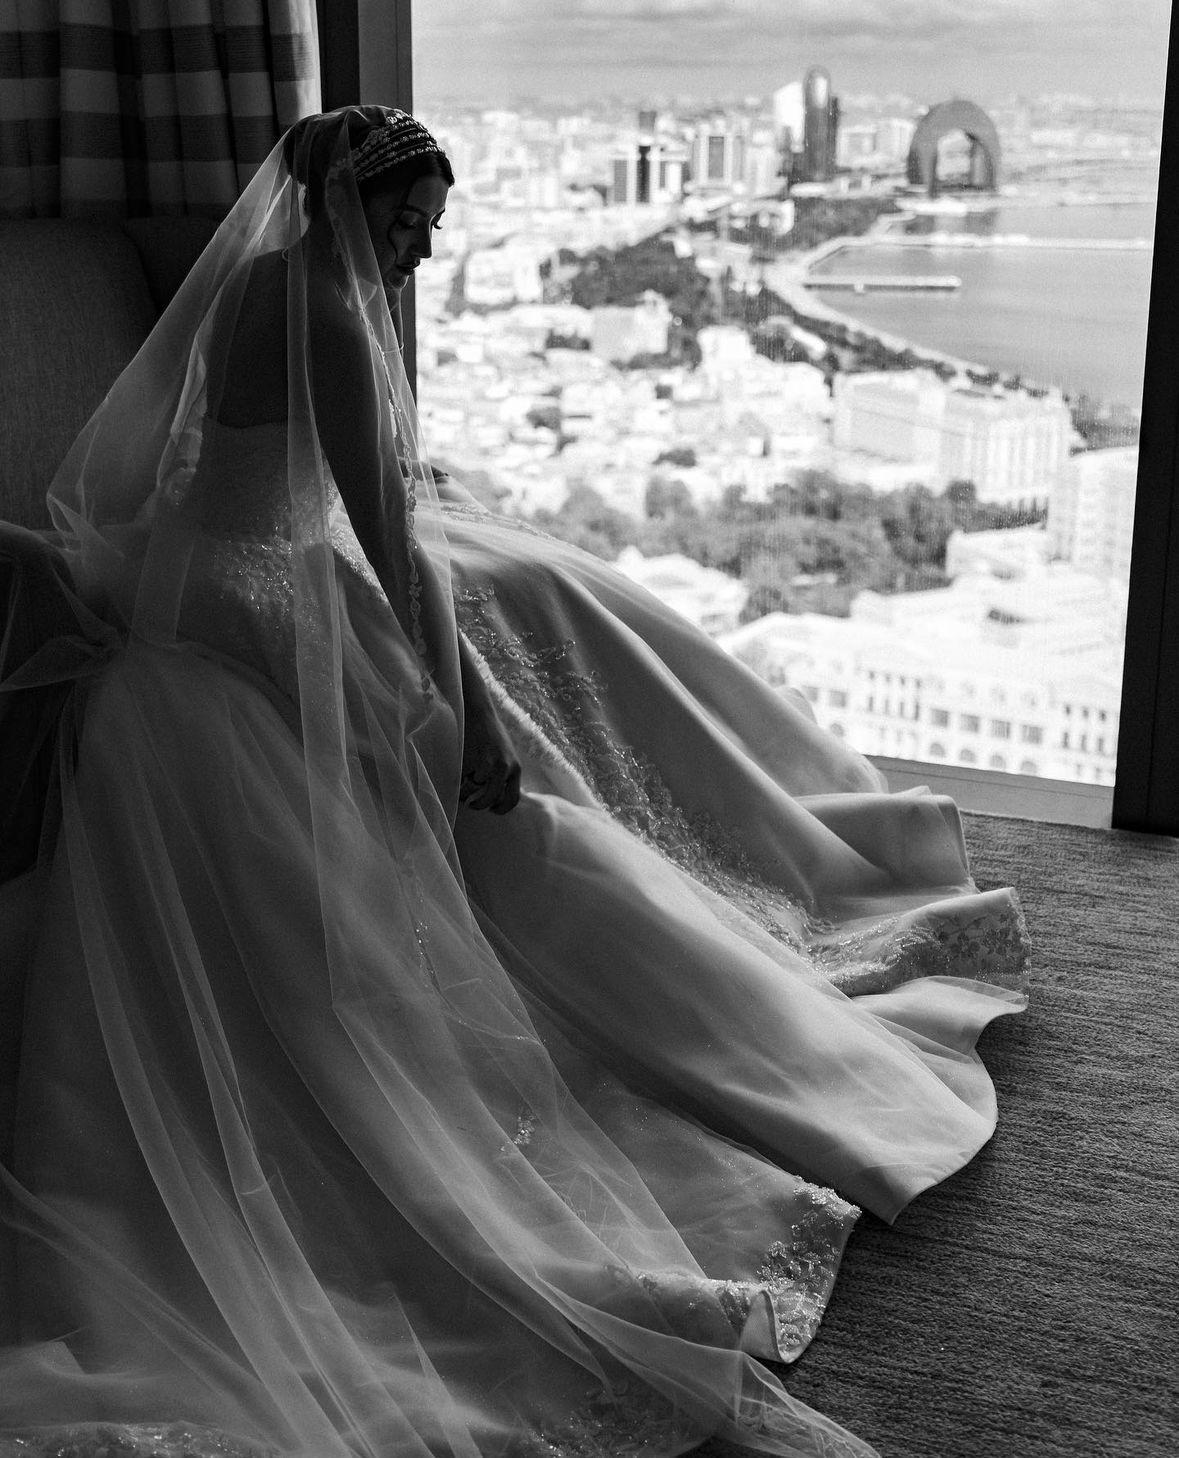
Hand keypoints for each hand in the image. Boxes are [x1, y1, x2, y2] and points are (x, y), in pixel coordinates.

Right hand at [460, 696, 521, 813]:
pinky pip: (463, 781)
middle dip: (480, 805)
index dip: (501, 808)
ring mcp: (488, 764)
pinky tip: (457, 779)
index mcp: (515, 768)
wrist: (478, 711)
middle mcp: (505, 767)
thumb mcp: (506, 754)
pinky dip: (459, 783)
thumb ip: (506, 772)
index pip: (513, 799)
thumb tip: (498, 794)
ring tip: (462, 792)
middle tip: (472, 804)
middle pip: (493, 799)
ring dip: (467, 795)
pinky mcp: (472, 759)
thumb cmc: (490, 733)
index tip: (491, 809)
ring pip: (476, 791)